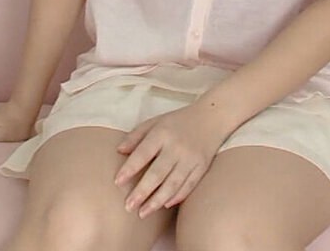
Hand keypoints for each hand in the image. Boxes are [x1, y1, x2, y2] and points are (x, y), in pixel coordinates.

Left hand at [114, 101, 228, 218]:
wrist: (211, 117)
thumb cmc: (178, 121)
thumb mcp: (156, 122)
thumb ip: (136, 136)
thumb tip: (119, 151)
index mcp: (163, 133)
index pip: (143, 153)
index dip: (130, 168)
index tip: (117, 181)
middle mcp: (177, 146)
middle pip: (157, 173)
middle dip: (142, 192)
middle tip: (128, 206)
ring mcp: (191, 158)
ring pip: (173, 184)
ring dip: (157, 201)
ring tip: (143, 213)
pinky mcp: (202, 167)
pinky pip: (188, 186)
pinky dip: (176, 197)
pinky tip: (164, 205)